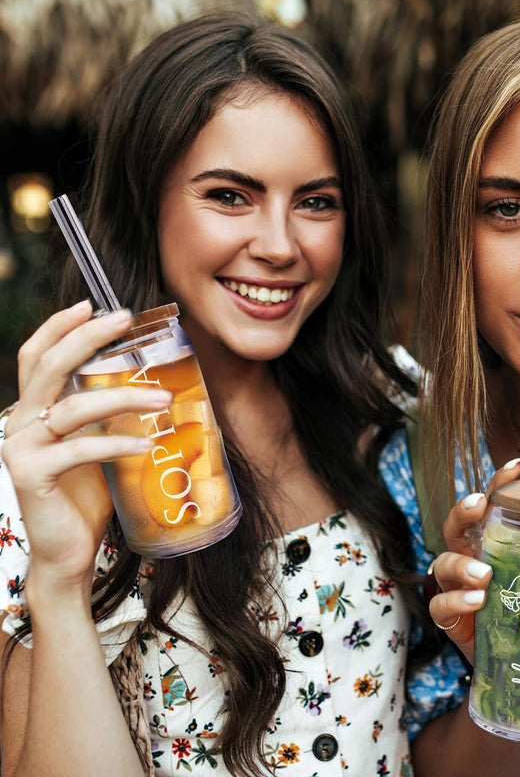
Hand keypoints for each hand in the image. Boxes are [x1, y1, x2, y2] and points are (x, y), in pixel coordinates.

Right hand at [2, 301, 169, 591]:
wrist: (69, 549)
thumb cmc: (88, 494)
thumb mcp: (100, 443)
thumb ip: (110, 415)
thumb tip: (153, 381)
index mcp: (35, 410)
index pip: (38, 356)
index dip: (60, 326)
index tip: (94, 304)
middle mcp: (21, 422)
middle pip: (49, 367)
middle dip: (87, 337)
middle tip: (124, 318)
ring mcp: (22, 448)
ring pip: (74, 408)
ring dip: (123, 397)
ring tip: (163, 396)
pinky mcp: (31, 475)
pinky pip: (80, 450)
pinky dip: (117, 444)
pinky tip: (146, 444)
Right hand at [427, 457, 519, 660]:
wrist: (519, 665)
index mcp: (495, 544)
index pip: (493, 505)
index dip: (500, 483)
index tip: (516, 465)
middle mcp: (470, 558)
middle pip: (455, 525)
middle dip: (463, 511)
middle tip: (479, 504)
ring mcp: (457, 587)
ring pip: (443, 564)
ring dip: (461, 564)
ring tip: (483, 573)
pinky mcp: (451, 619)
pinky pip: (440, 605)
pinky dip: (456, 601)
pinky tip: (476, 601)